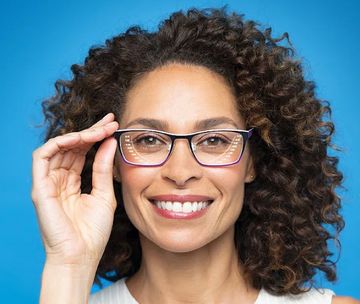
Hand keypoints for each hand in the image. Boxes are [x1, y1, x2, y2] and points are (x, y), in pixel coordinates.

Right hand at [31, 113, 118, 265]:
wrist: (81, 256)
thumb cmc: (93, 231)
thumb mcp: (104, 194)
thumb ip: (103, 168)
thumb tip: (109, 142)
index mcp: (72, 182)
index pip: (82, 152)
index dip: (96, 137)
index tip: (114, 126)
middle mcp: (59, 180)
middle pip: (72, 147)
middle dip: (91, 131)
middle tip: (110, 121)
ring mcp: (48, 183)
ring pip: (58, 148)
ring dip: (79, 135)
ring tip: (100, 129)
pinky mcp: (40, 187)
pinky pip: (42, 157)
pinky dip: (59, 143)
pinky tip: (79, 138)